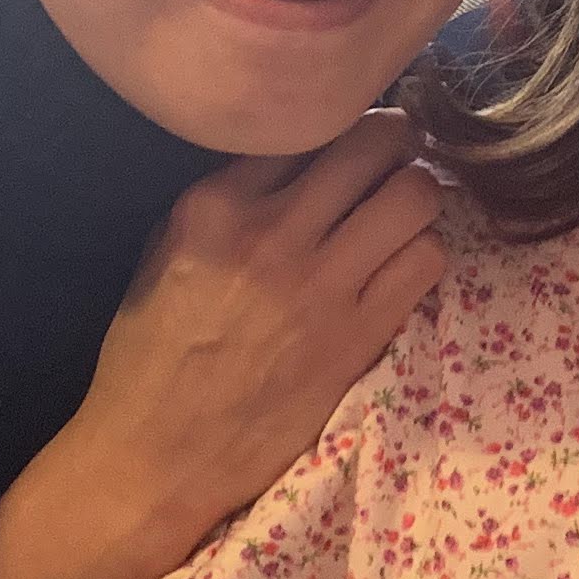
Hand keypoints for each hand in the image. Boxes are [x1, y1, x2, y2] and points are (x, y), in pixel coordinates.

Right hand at [0, 112, 449, 578]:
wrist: (156, 457)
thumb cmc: (153, 357)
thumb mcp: (166, 254)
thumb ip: (225, 200)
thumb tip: (294, 157)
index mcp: (215, 205)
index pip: (306, 124)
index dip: (341, 121)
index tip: (351, 135)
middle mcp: (272, 233)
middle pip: (374, 142)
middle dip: (397, 140)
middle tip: (398, 155)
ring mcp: (321, 286)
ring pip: (414, 195)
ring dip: (419, 195)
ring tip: (405, 210)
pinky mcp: (358, 337)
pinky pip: (426, 263)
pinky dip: (424, 253)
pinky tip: (404, 265)